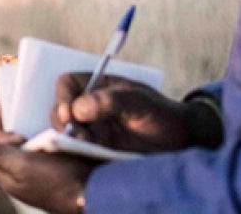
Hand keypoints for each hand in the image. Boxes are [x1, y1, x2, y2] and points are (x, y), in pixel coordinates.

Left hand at [0, 99, 93, 213]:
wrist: (96, 196)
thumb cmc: (58, 184)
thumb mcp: (23, 167)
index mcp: (8, 171)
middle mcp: (21, 170)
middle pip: (12, 135)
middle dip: (16, 118)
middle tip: (22, 97)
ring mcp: (40, 168)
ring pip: (32, 137)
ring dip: (36, 123)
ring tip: (42, 106)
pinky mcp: (58, 165)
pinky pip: (49, 142)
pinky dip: (52, 131)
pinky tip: (61, 122)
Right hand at [51, 74, 221, 151]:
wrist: (181, 142)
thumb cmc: (162, 115)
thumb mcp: (140, 102)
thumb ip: (110, 101)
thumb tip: (78, 108)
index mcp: (98, 86)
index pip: (67, 83)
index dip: (63, 96)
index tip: (69, 113)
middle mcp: (90, 107)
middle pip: (60, 109)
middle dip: (63, 123)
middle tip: (79, 136)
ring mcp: (92, 129)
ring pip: (65, 132)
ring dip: (69, 140)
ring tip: (86, 147)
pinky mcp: (95, 150)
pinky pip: (76, 151)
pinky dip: (76, 154)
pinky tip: (88, 156)